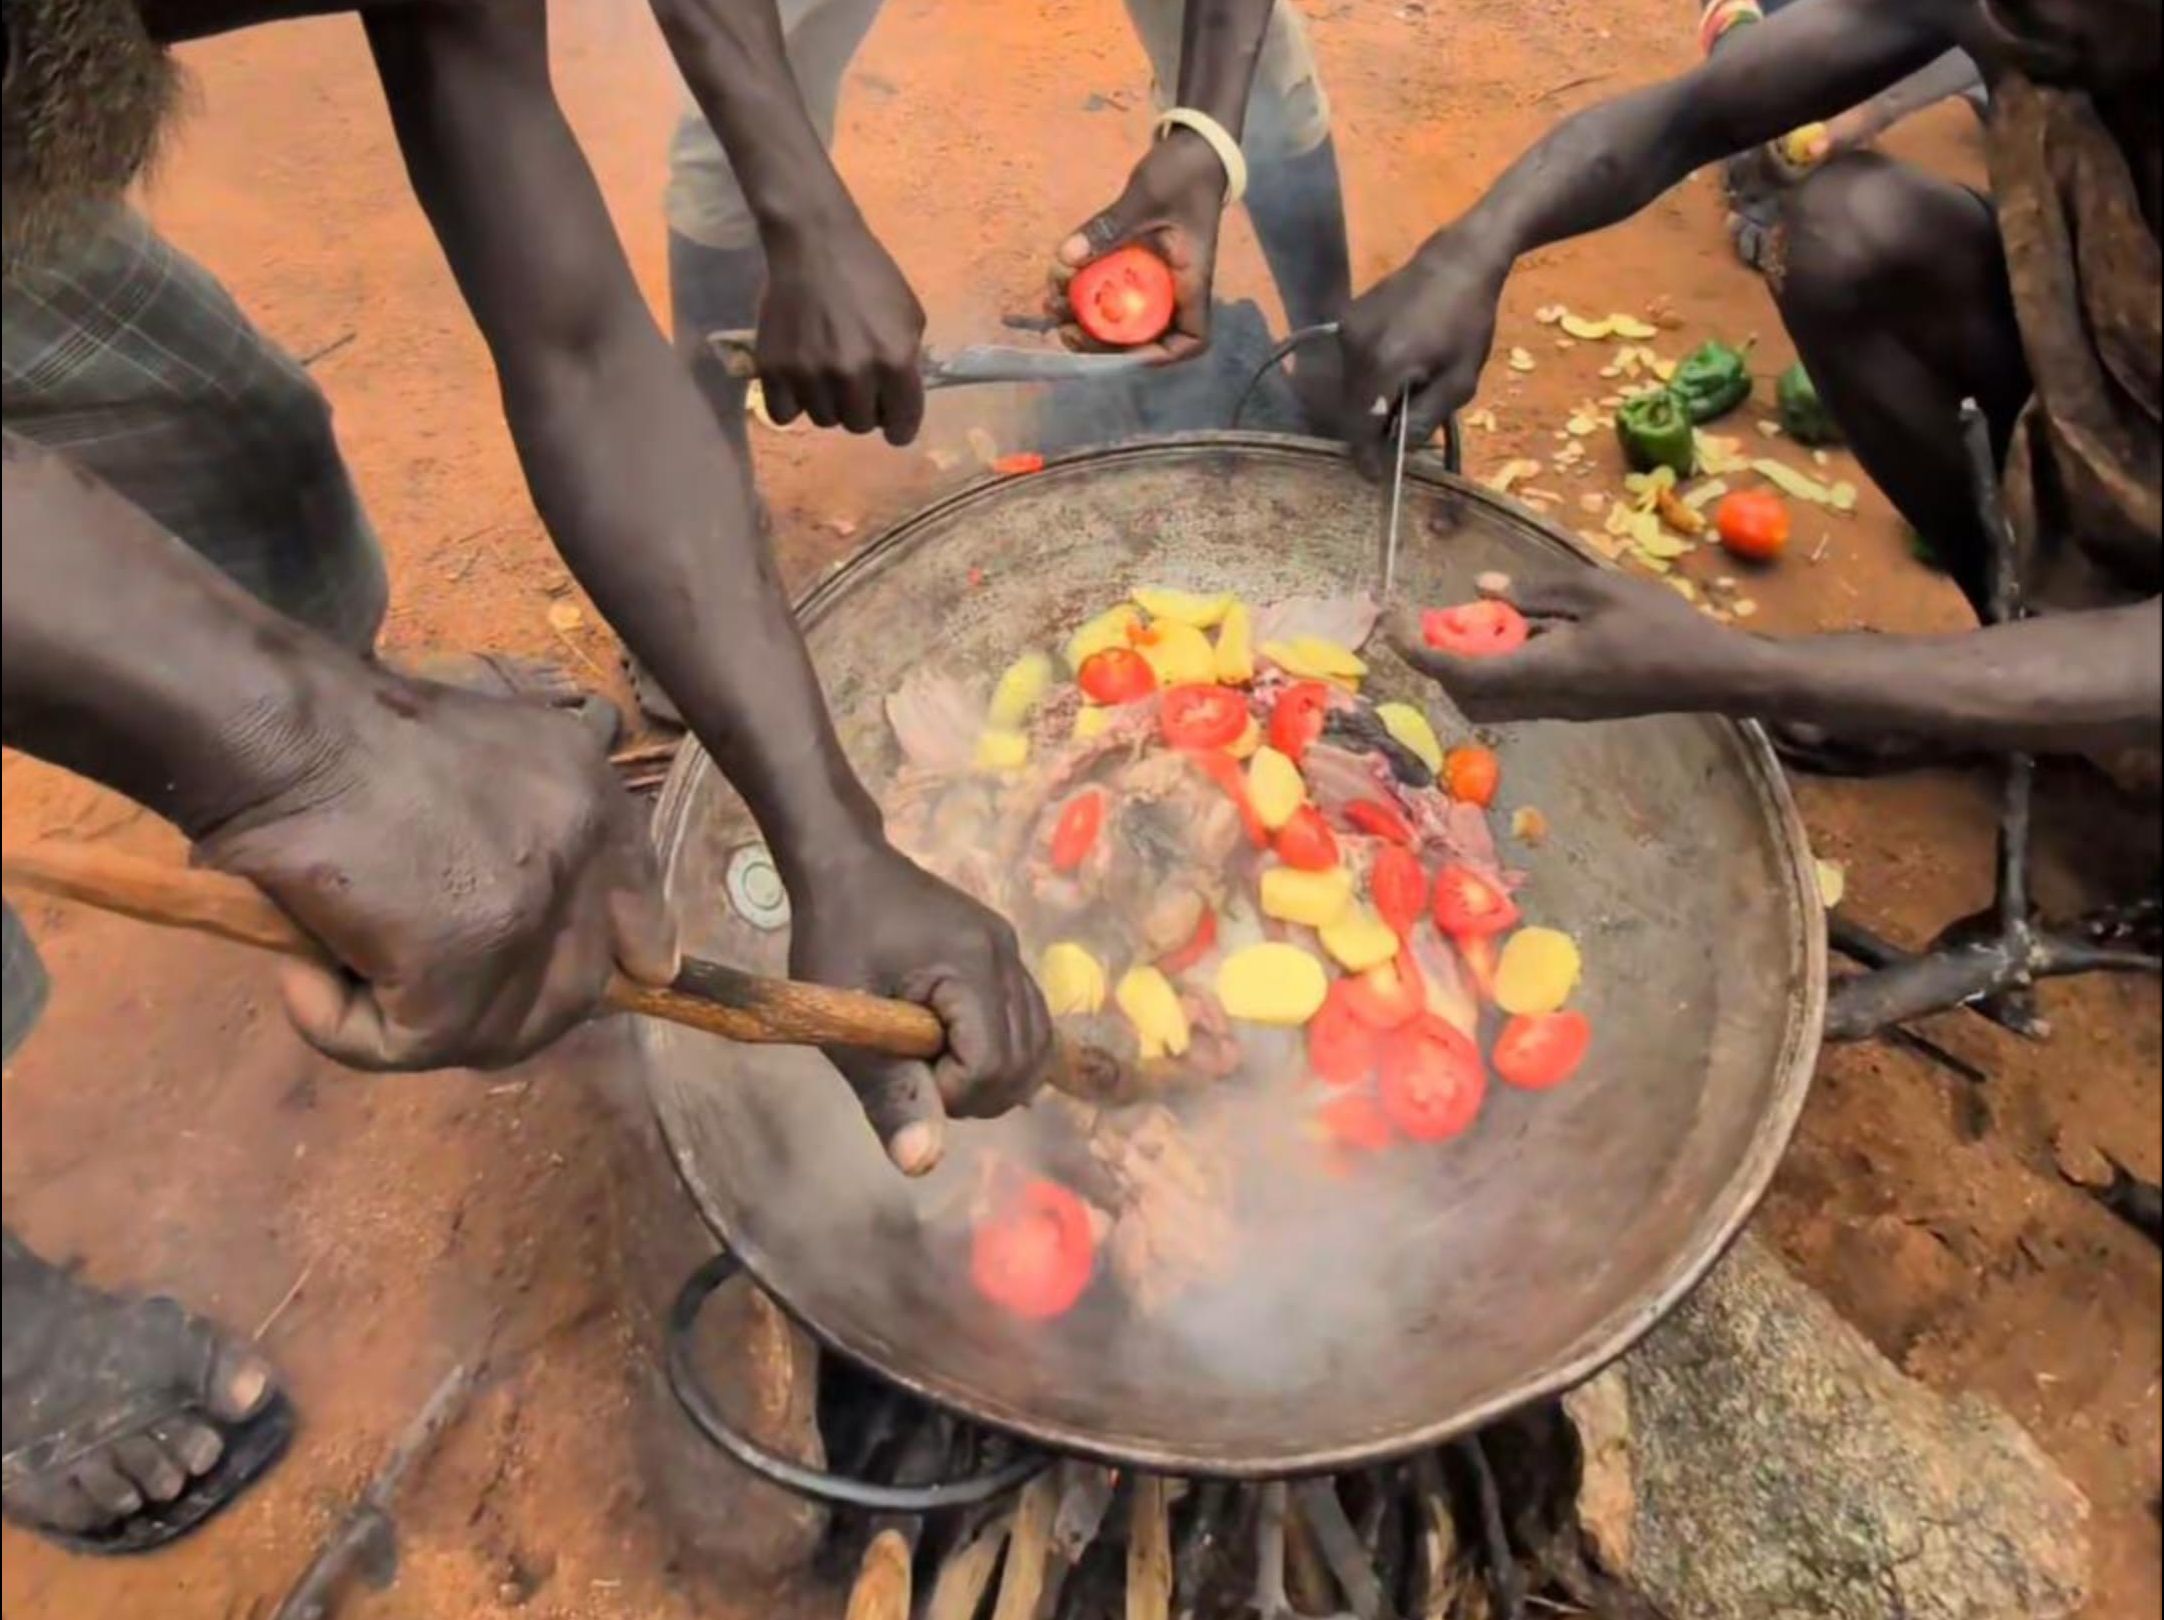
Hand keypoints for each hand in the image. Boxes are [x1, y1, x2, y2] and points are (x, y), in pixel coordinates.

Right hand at [196, 671, 677, 1070]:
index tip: (614, 978)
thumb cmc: (345, 728)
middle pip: (573, 989)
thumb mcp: (473, 747)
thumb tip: (544, 912)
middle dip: (499, 1007)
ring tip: (339, 965)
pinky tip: (302, 973)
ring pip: (494, 1033)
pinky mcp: (457, 968)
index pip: (636, 905)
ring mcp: (523, 915)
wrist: (281, 727)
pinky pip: (405, 1049)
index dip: (620, 949)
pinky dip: (339, 1026)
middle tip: (414, 988)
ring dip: (411, 1019)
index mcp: (587, 795)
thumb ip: (521, 819)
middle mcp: (576, 854)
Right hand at [758, 213, 927, 443]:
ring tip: (826, 371)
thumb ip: (909, 362)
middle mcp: (853, 374)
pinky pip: (785, 414)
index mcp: (895, 360)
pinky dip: (792, 402)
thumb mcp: (910, 316)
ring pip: (824, 420)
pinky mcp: (774, 369)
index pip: (902, 428)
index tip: (892, 417)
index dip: (899, 425)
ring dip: (829, 403)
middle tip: (856, 381)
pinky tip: (799, 378)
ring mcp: (810, 374)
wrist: (814, 242)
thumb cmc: (869, 275)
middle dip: (863, 408)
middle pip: (860, 426)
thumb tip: (899, 399)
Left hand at [788, 841, 1050, 1176]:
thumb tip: (922, 1163)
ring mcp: (1012, 952)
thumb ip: (888, 1092)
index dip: (952, 1093)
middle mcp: (1007, 958)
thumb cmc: (834, 936)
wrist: (845, 862)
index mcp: (972, 967)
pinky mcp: (1005, 953)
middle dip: (978, 1092)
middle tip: (920, 1081)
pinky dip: (1005, 1051)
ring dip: (995, 1076)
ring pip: (1038, 1044)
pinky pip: (1029, 1019)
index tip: (904, 1080)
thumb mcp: (845, 1021)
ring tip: (937, 1069)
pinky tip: (959, 1052)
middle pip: (1026, 1059)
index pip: (993, 1063)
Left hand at [1048, 133, 1226, 361]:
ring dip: (1086, 316)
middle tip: (1064, 329)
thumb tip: (1065, 258)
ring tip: (1052, 304)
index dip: (1158, 355)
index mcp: (1192, 281)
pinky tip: (1059, 278)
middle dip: (1102, 339)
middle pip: (1145, 336)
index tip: (1120, 348)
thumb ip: (1108, 227)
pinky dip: (1087, 289)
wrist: (1195, 146)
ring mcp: (1158, 277)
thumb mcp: (1146, 196)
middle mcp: (1176, 288)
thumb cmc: (1184, 171)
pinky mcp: (1140, 262)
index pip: (1191, 340)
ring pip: (1123, 314)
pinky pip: (1113, 287)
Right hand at [1338, 229, 1510, 477]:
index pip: (1362, 426)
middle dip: (1368, 432)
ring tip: (1395, 408)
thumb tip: (1397, 450)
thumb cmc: (1468, 321)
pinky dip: (1364, 381)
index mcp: (1384, 366)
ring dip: (1366, 406)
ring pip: (1347, 389)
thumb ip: (1426, 417)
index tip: (1375, 477)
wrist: (1456, 261)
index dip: (1366, 456)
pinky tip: (1389, 378)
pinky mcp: (1345, 319)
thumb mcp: (1460, 379)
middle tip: (1390, 446)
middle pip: (1351, 410)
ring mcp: (1346, 332)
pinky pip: (1349, 365)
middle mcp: (1355, 350)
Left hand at [1388, 571, 1761, 724]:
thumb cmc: (1660, 623)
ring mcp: (1556, 711)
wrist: (1709, 672)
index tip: (1394, 624)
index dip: (1419, 651)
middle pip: (1465, 695)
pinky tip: (1518, 633)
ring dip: (1467, 668)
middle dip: (1439, 660)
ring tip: (1477, 621)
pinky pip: (1514, 698)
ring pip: (1486, 703)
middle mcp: (1541, 700)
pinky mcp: (1569, 710)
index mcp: (1543, 669)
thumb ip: (1535, 591)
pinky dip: (1496, 670)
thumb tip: (1481, 586)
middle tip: (1435, 618)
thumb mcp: (1596, 589)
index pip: (1459, 670)